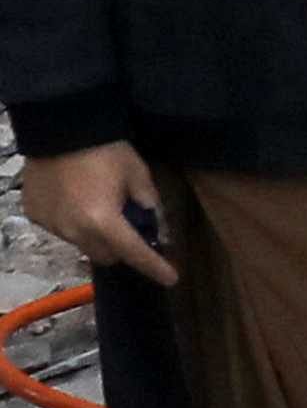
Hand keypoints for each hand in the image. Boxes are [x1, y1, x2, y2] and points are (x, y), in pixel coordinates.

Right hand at [18, 143, 168, 288]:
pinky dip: (72, 222)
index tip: (170, 278)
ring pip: (82, 245)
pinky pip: (61, 230)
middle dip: (122, 248)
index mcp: (104, 222)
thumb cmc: (106, 150)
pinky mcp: (35, 217)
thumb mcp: (138, 174)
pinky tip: (76, 198)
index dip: (155, 267)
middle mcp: (74, 232)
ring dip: (95, 235)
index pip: (135, 253)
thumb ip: (148, 204)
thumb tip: (151, 225)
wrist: (61, 129)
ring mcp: (51, 226)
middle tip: (130, 226)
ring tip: (99, 205)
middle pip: (106, 256)